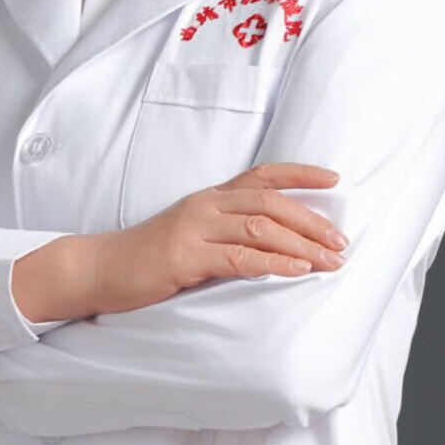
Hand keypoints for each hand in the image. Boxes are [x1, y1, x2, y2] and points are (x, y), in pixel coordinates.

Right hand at [90, 163, 347, 316]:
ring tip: (331, 260)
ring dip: (302, 243)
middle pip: (269, 201)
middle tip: (342, 241)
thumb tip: (275, 241)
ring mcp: (194, 229)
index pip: (263, 175)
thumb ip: (226, 231)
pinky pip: (239, 258)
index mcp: (209, 197)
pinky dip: (273, 263)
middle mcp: (205, 205)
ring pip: (259, 227)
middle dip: (311, 219)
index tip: (335, 178)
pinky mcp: (185, 257)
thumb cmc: (150, 257)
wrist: (101, 269)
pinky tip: (297, 270)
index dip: (300, 173)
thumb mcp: (192, 235)